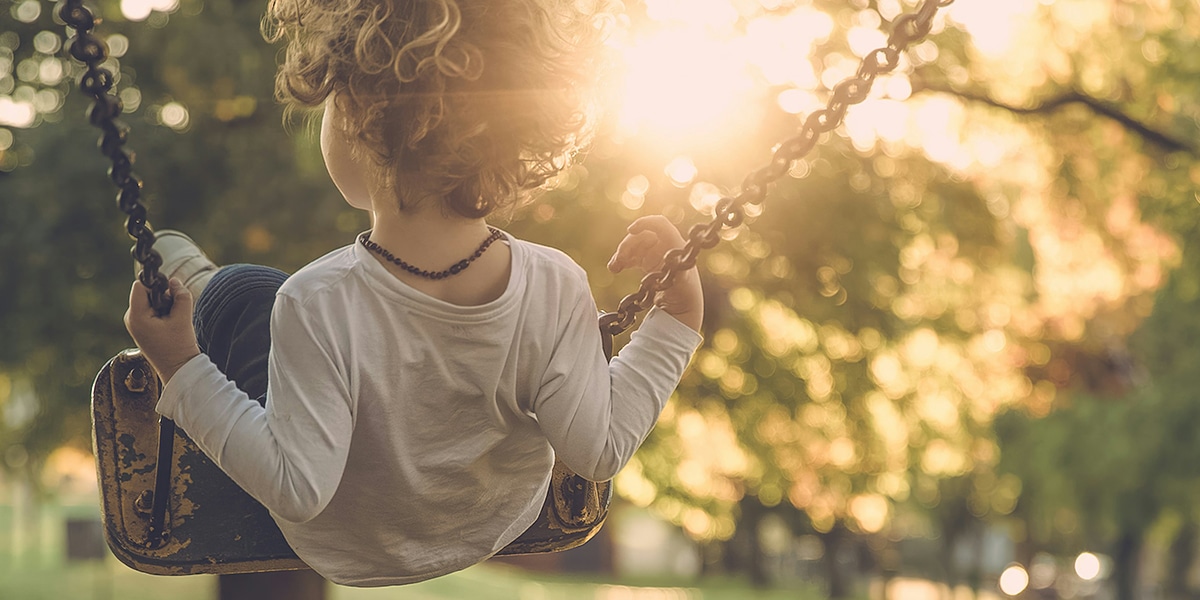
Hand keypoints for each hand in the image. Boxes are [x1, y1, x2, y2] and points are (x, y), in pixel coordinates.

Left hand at [125, 278, 200, 384]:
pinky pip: (150, 310)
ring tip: (173, 321)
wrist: (178, 368)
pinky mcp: (141, 327)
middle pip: (144, 292)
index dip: (155, 283)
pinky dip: (162, 312)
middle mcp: (131, 318)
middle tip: (174, 311)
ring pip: (149, 301)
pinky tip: (170, 325)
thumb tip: (174, 281)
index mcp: (136, 316)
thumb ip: (181, 295)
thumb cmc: (179, 346)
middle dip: (162, 296)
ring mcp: (134, 323)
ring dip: (163, 304)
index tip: (170, 290)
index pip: (140, 286)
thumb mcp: (183, 317)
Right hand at [608, 215, 703, 331]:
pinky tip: (615, 268)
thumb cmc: (685, 293)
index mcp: (675, 244)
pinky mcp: (648, 262)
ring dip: (622, 253)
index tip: (630, 230)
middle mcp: (665, 245)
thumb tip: (670, 263)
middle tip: (619, 260)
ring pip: (634, 245)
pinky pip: (632, 256)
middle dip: (628, 245)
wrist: (682, 306)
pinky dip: (622, 260)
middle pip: (642, 235)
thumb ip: (677, 272)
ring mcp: (656, 253)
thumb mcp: (682, 283)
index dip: (645, 223)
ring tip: (613, 268)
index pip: (660, 224)